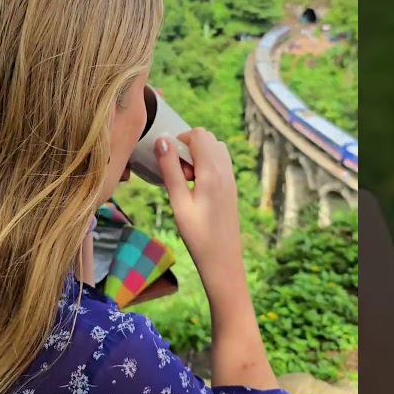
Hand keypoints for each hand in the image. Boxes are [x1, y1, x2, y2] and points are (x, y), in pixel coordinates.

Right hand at [156, 128, 242, 284]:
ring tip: (187, 180)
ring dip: (198, 155)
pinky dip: (206, 164)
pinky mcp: (232, 187)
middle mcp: (226, 170)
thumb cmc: (197, 235)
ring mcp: (231, 178)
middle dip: (189, 147)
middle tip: (179, 173)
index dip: (180, 140)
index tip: (169, 161)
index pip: (198, 134)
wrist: (223, 259)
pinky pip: (220, 162)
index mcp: (212, 172)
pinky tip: (196, 187)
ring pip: (215, 148)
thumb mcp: (178, 202)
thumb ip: (170, 169)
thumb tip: (162, 141)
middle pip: (208, 138)